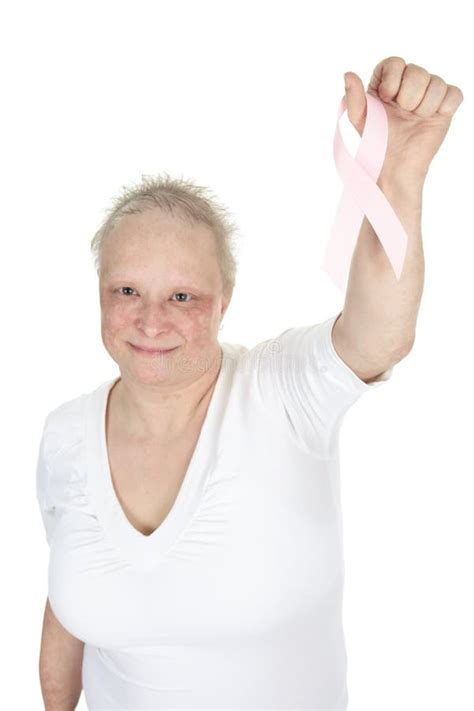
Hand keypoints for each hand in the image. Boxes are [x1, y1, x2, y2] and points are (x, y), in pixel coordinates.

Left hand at [343, 56, 463, 183]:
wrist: (394, 166)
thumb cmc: (375, 143)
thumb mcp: (360, 120)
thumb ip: (354, 97)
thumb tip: (348, 74)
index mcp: (388, 82)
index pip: (394, 62)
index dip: (392, 80)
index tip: (387, 99)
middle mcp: (409, 84)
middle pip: (418, 70)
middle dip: (409, 96)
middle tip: (403, 113)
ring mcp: (429, 95)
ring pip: (437, 82)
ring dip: (424, 106)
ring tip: (415, 120)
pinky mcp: (445, 107)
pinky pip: (454, 94)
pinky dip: (444, 107)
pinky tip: (431, 119)